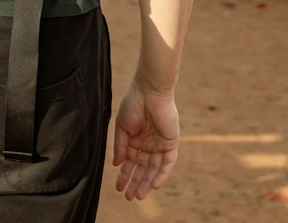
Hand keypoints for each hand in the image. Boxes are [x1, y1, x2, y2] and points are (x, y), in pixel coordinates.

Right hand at [112, 85, 179, 200]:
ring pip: (154, 169)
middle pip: (142, 169)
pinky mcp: (171, 142)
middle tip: (129, 197)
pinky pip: (168, 163)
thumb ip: (120, 146)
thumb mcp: (122, 127)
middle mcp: (148, 144)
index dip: (124, 176)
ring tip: (138, 195)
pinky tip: (154, 185)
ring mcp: (160, 144)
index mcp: (135, 140)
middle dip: (136, 183)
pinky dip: (162, 174)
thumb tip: (116, 165)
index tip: (118, 188)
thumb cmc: (133, 104)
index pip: (130, 163)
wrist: (148, 90)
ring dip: (147, 182)